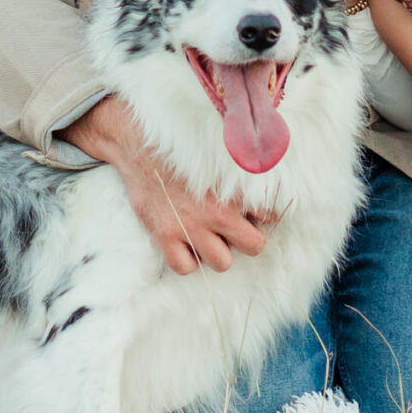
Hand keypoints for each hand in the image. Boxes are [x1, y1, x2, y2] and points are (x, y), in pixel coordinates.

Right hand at [61, 96, 273, 273]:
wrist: (141, 144)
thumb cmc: (182, 152)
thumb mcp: (219, 157)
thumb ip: (241, 178)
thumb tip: (262, 199)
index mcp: (234, 189)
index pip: (270, 215)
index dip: (264, 218)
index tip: (254, 215)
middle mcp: (216, 211)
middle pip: (254, 246)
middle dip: (247, 240)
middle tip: (234, 230)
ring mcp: (190, 226)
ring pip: (222, 262)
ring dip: (217, 253)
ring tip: (208, 237)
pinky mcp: (164, 236)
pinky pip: (185, 268)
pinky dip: (187, 261)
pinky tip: (185, 244)